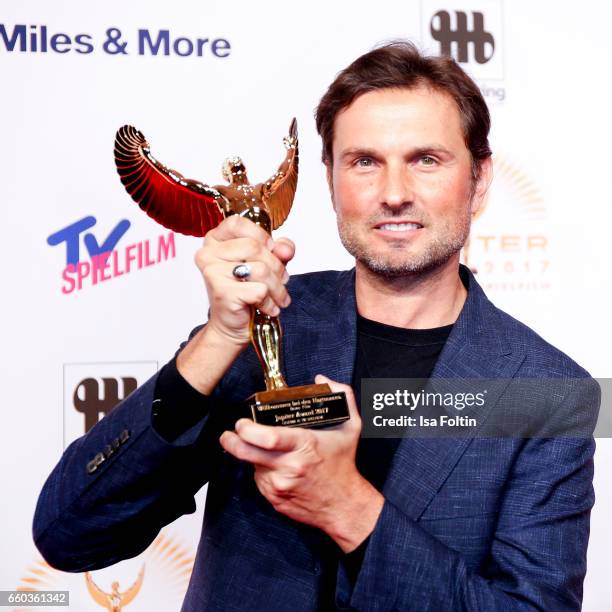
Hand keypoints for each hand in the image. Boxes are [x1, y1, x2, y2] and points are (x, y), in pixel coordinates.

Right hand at [195, 215, 294, 346]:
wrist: (232, 326)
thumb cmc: (246, 291)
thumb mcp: (265, 263)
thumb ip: (278, 250)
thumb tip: (284, 248)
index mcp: (215, 240)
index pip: (238, 223)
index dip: (261, 236)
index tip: (270, 250)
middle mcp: (208, 253)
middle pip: (255, 247)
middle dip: (276, 266)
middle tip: (281, 281)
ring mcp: (212, 272)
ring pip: (260, 269)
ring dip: (276, 287)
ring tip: (277, 297)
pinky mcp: (222, 292)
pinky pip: (259, 290)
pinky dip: (269, 301)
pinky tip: (267, 307)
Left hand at [219, 375, 384, 551]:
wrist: (343, 504)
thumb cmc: (343, 465)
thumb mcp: (350, 427)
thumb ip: (341, 396)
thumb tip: (321, 380)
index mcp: (304, 446)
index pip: (269, 438)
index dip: (248, 429)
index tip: (241, 423)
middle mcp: (289, 467)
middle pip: (248, 453)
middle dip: (232, 441)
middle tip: (229, 434)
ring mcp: (279, 485)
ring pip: (253, 465)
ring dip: (254, 456)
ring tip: (269, 451)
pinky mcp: (274, 498)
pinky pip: (259, 479)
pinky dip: (262, 471)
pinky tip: (277, 467)